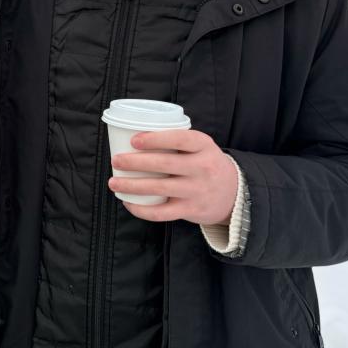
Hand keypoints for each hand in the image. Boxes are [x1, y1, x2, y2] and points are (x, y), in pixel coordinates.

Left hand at [107, 129, 237, 224]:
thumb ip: (176, 140)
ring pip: (159, 188)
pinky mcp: (192, 210)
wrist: (234, 193)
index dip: (155, 139)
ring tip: (114, 182)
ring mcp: (198, 190)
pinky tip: (128, 203)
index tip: (133, 140)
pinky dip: (141, 209)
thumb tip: (133, 135)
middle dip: (135, 162)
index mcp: (204, 146)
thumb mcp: (200, 146)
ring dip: (132, 186)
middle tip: (116, 161)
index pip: (179, 139)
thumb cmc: (205, 163)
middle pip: (165, 164)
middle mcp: (203, 168)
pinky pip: (162, 212)